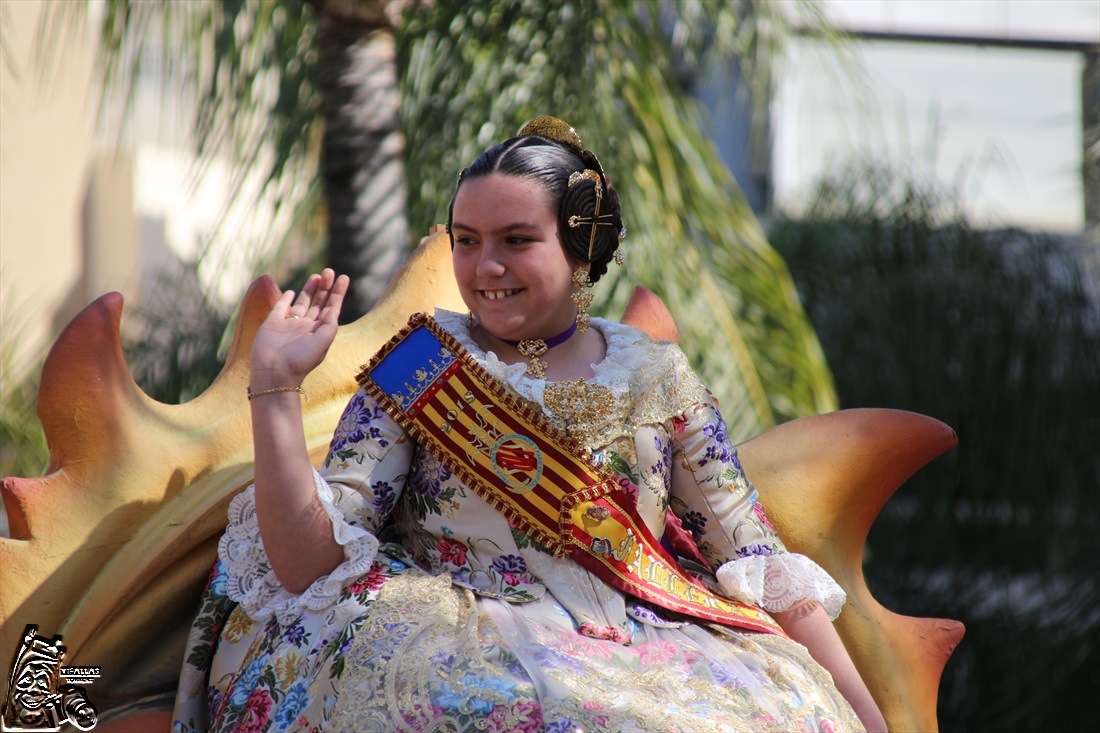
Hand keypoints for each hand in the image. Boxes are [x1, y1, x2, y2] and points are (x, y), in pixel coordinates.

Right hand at [250, 268, 349, 386]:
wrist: (274, 372)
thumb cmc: (301, 360)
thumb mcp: (322, 342)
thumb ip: (330, 325)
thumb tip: (334, 310)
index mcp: (319, 332)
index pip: (331, 308)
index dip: (338, 293)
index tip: (343, 277)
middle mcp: (306, 327)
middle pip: (318, 303)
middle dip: (325, 287)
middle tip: (330, 271)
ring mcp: (289, 325)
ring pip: (302, 303)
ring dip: (310, 289)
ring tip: (318, 276)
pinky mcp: (272, 324)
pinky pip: (281, 308)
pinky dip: (286, 299)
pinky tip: (292, 291)